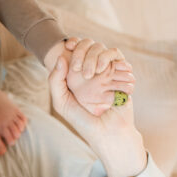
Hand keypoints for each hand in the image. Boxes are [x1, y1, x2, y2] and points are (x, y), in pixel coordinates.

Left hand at [0, 89, 27, 156]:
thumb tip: (2, 154)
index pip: (3, 143)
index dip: (6, 147)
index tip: (6, 146)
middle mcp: (3, 123)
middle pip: (14, 137)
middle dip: (13, 139)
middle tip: (11, 138)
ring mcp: (10, 116)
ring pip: (19, 129)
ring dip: (18, 132)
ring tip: (15, 132)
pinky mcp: (15, 110)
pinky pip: (23, 120)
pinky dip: (23, 124)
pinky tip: (19, 126)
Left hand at [48, 56, 146, 176]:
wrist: (108, 132)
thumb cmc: (83, 121)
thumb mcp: (62, 103)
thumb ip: (55, 82)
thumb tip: (60, 58)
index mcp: (75, 76)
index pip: (74, 50)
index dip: (72, 44)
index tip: (68, 45)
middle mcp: (91, 71)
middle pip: (88, 45)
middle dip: (83, 52)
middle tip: (82, 69)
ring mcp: (106, 71)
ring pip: (102, 48)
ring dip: (97, 56)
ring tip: (94, 72)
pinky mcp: (121, 73)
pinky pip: (117, 56)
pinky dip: (112, 60)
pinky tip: (104, 71)